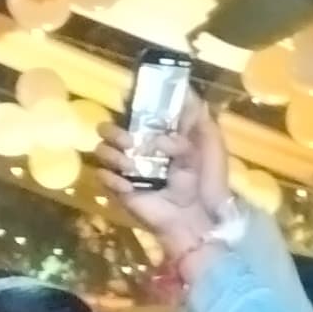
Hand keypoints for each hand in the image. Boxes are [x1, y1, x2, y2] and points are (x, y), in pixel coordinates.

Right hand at [99, 89, 231, 256]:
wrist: (198, 220)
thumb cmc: (208, 184)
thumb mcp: (211, 147)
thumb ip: (200, 120)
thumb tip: (188, 91)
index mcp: (159, 135)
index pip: (134, 112)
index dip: (129, 103)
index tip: (130, 99)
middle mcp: (139, 149)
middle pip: (108, 127)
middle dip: (115, 130)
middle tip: (131, 141)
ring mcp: (127, 169)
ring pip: (101, 149)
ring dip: (112, 153)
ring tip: (131, 165)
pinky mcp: (119, 190)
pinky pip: (101, 176)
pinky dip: (112, 179)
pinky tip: (129, 187)